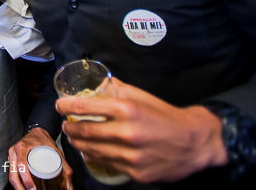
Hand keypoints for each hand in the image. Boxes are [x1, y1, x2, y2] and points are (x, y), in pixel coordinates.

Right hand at [8, 127, 72, 189]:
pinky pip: (12, 172)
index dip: (26, 180)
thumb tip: (70, 184)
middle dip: (20, 188)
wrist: (36, 130)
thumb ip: (64, 166)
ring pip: (11, 175)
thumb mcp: (54, 150)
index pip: (22, 166)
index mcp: (23, 147)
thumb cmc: (43, 139)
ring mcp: (12, 155)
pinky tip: (22, 187)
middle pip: (13, 174)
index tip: (33, 188)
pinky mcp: (12, 159)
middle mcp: (15, 151)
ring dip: (18, 187)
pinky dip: (16, 182)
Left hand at [56, 78, 227, 182]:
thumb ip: (118, 89)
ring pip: (92, 150)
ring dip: (78, 143)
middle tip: (65, 125)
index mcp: (127, 109)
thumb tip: (99, 81)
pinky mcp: (136, 172)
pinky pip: (106, 163)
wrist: (196, 142)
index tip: (59, 106)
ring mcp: (131, 156)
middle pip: (84, 131)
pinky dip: (94, 156)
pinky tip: (90, 151)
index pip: (85, 107)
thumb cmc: (167, 117)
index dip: (66, 106)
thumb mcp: (142, 96)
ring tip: (74, 137)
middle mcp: (127, 133)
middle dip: (69, 128)